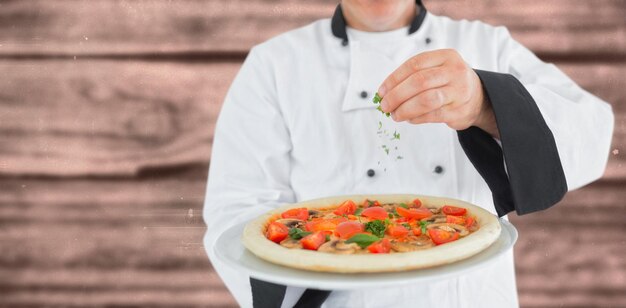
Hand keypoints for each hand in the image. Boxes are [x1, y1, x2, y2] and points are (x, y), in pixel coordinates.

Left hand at [378, 49, 498, 137]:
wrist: (479, 98)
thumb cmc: (449, 82)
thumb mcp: (437, 69)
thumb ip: (414, 76)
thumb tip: (385, 93)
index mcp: (446, 56)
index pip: (414, 64)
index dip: (394, 79)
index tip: (381, 91)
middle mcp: (455, 71)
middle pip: (419, 82)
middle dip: (396, 95)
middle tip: (385, 106)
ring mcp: (459, 91)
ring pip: (426, 100)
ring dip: (405, 109)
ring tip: (395, 115)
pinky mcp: (459, 111)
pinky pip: (432, 115)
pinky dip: (416, 118)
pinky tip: (409, 119)